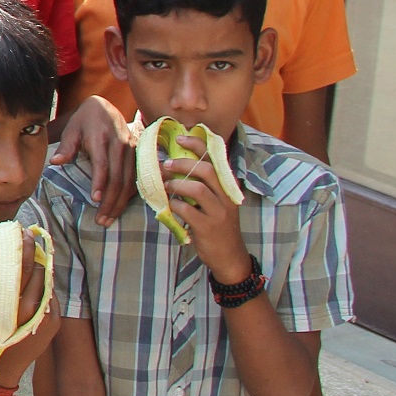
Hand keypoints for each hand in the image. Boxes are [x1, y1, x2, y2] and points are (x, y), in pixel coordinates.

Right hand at [0, 239, 57, 388]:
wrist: (1, 366)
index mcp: (16, 303)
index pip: (26, 267)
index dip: (27, 247)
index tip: (26, 231)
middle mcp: (37, 309)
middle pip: (42, 272)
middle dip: (36, 254)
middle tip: (31, 238)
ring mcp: (49, 317)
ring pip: (49, 284)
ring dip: (42, 269)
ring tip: (34, 257)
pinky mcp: (55, 323)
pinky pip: (51, 297)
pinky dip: (44, 287)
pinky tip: (36, 281)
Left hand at [47, 96, 139, 222]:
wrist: (106, 107)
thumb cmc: (84, 121)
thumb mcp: (72, 128)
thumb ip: (66, 146)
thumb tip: (55, 162)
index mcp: (102, 138)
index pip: (103, 164)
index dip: (100, 183)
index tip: (95, 200)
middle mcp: (121, 144)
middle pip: (119, 177)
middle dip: (111, 201)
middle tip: (101, 220)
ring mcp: (132, 150)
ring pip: (130, 181)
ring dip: (121, 202)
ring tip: (109, 219)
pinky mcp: (138, 154)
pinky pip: (136, 178)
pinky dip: (129, 195)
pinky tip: (121, 207)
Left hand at [160, 155, 252, 280]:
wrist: (230, 257)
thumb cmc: (218, 226)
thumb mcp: (217, 203)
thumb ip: (204, 185)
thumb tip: (175, 166)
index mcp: (228, 187)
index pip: (216, 159)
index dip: (198, 145)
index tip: (180, 138)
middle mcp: (226, 197)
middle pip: (206, 170)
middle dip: (182, 164)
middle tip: (165, 165)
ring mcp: (219, 212)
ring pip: (197, 189)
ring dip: (176, 184)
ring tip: (165, 185)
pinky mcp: (208, 227)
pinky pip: (187, 210)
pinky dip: (174, 205)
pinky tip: (169, 205)